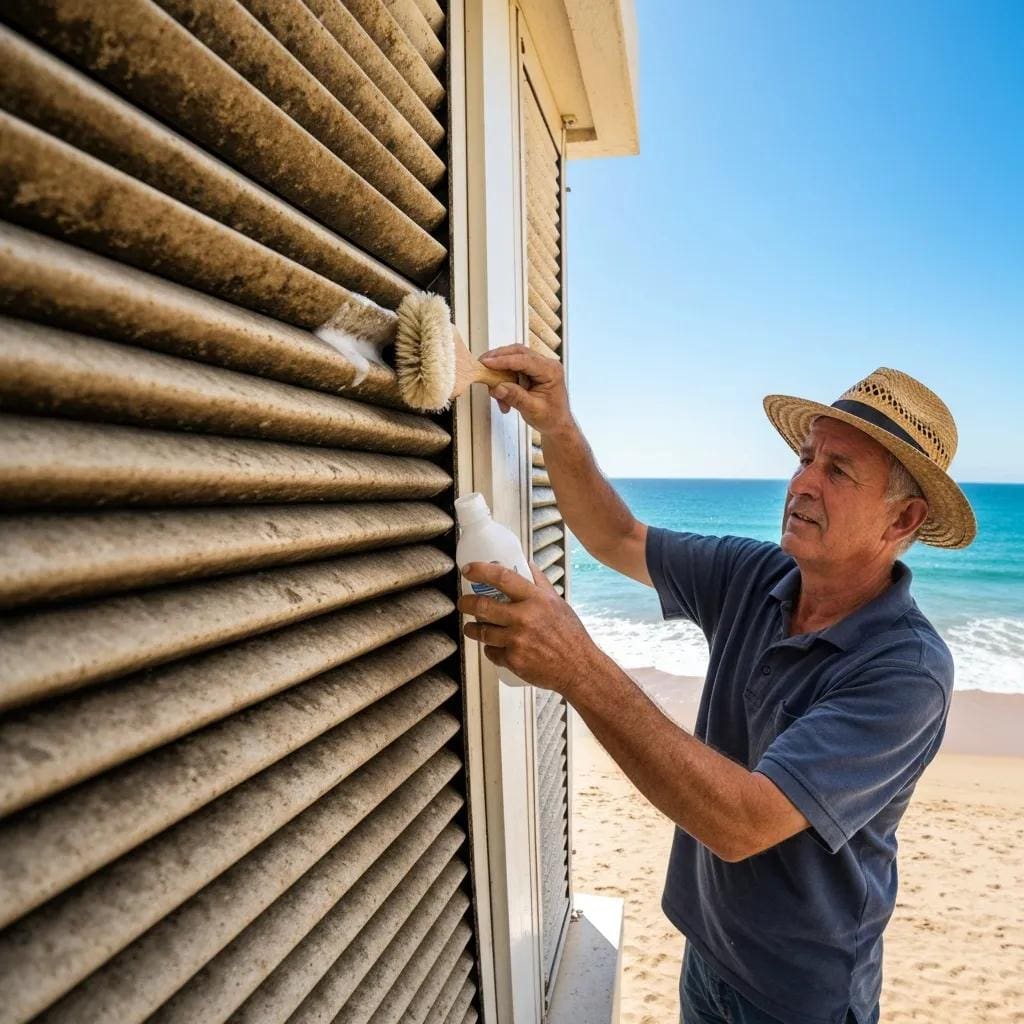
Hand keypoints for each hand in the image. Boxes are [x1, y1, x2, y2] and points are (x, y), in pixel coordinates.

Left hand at [458, 560, 607, 693]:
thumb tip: (528, 565)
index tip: (468, 569)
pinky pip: (491, 652)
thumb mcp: (558, 603)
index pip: (502, 577)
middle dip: (466, 603)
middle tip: (463, 603)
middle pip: (483, 606)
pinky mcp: (513, 660)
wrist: (578, 667)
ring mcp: (517, 640)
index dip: (481, 570)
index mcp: (536, 600)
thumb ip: (540, 584)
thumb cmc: (570, 635)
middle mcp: (525, 618)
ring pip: (481, 631)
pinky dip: (490, 649)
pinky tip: (494, 646)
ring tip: (472, 627)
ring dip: (472, 628)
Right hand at [479, 345, 572, 434]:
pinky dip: (503, 378)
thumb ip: (515, 397)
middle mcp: (546, 364)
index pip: (525, 360)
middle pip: (518, 353)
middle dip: (498, 358)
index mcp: (551, 371)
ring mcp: (539, 367)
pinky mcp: (531, 371)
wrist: (557, 424)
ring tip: (492, 387)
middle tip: (482, 364)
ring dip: (500, 371)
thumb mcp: (532, 409)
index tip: (487, 363)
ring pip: (513, 359)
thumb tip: (497, 387)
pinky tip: (501, 393)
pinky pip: (513, 369)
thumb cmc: (551, 418)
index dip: (504, 361)